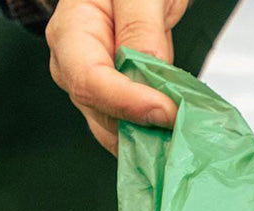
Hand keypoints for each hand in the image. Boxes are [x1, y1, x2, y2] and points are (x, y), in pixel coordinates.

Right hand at [46, 0, 188, 153]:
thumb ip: (141, 28)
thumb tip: (147, 75)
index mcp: (71, 32)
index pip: (88, 81)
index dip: (127, 103)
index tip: (166, 111)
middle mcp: (74, 65)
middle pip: (101, 112)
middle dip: (142, 128)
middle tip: (182, 131)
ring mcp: (95, 86)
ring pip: (115, 129)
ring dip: (149, 139)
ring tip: (181, 137)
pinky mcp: (116, 99)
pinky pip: (130, 126)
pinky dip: (153, 134)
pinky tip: (175, 134)